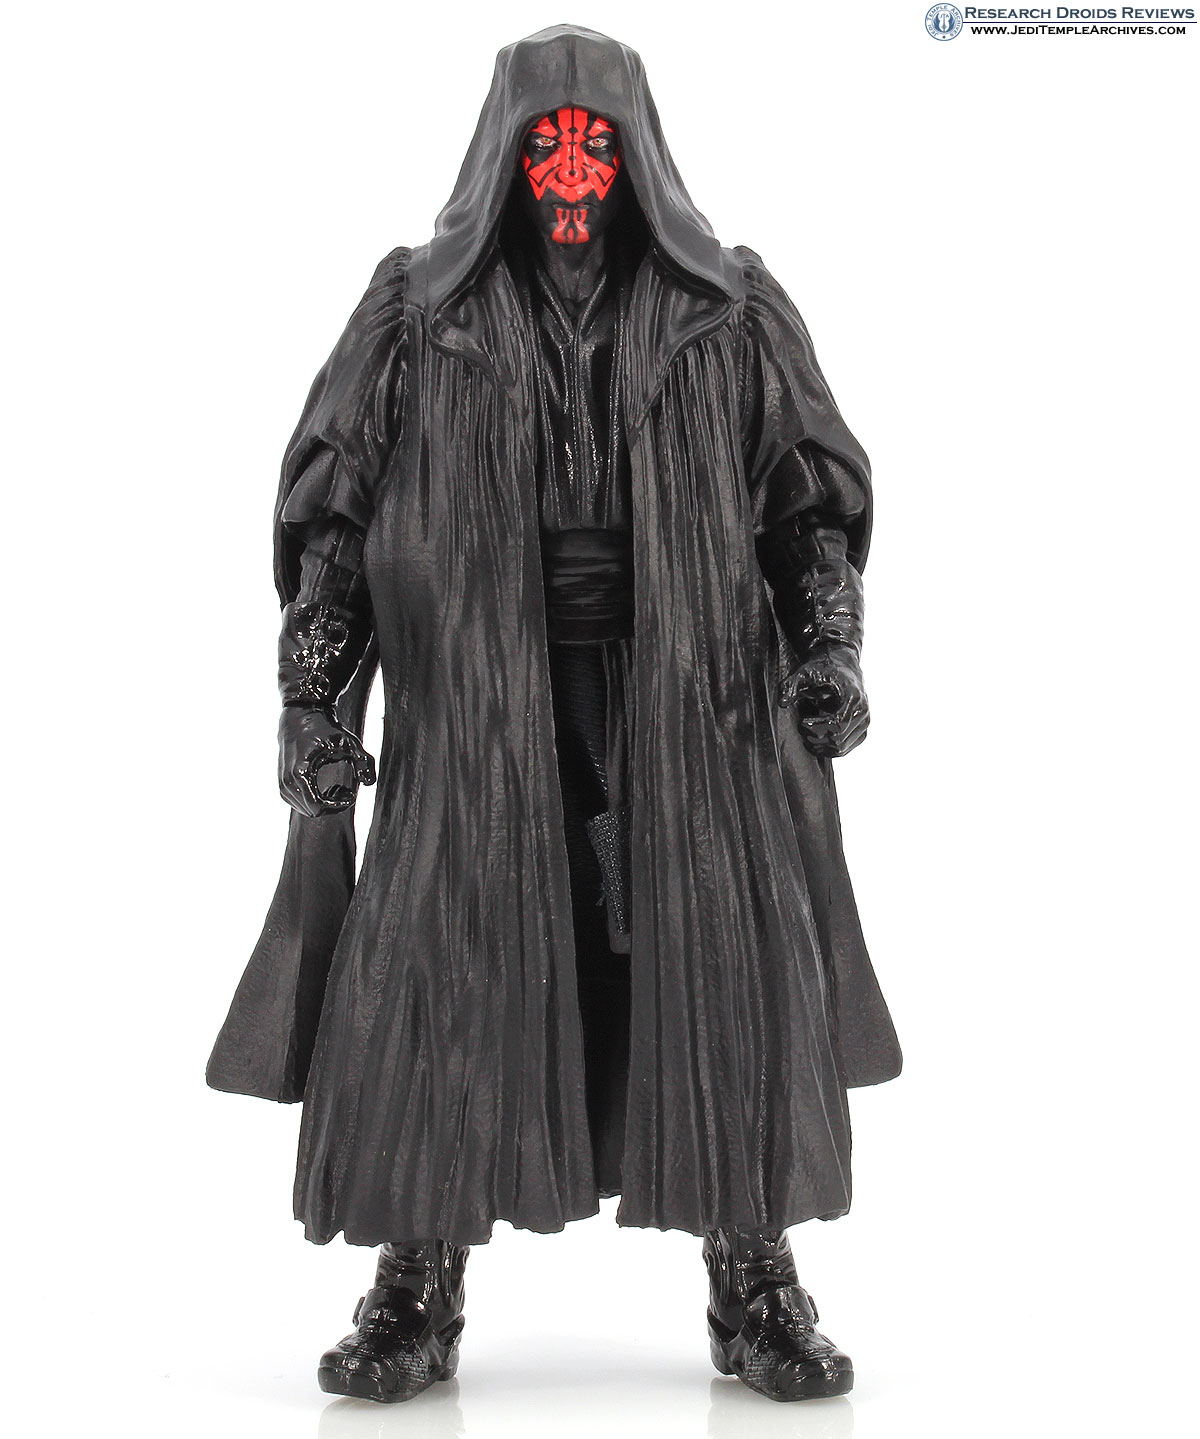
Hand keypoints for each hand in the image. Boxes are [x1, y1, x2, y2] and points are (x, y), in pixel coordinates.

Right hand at [278, 704, 376, 816]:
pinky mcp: (281, 782)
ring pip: (304, 809)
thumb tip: (369, 784)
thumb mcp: (350, 743)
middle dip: (332, 805)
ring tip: (337, 789)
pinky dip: (313, 801)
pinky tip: (325, 789)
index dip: (338, 806)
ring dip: (323, 804)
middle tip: (346, 790)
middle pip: (311, 811)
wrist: (301, 713)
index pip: (317, 807)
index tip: (350, 793)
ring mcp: (282, 782)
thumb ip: (365, 762)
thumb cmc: (326, 728)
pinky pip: (297, 802)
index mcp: (301, 773)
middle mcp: (287, 780)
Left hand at [779, 642, 869, 757]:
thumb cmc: (825, 669)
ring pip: (841, 748)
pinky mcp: (861, 730)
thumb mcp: (805, 672)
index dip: (818, 728)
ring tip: (805, 733)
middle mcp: (863, 711)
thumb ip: (792, 685)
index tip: (802, 722)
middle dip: (815, 737)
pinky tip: (814, 739)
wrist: (842, 666)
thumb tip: (783, 702)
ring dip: (820, 746)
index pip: (838, 724)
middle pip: (838, 739)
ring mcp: (864, 723)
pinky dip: (828, 749)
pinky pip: (845, 749)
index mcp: (853, 697)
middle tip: (801, 728)